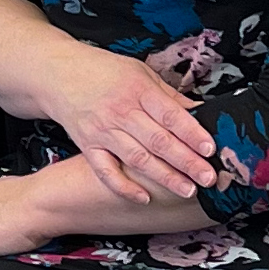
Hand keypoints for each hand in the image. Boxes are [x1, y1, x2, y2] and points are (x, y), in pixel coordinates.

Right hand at [37, 44, 221, 202]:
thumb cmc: (105, 72)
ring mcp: (102, 130)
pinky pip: (105, 170)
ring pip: (137, 158)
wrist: (58, 73)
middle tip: (209, 178)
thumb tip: (202, 114)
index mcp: (137, 90)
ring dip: (164, 176)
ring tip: (187, 190)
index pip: (170, 114)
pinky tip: (143, 197)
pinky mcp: (88, 145)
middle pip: (158, 140)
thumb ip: (169, 97)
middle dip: (186, 161)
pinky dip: (123, 186)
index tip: (210, 149)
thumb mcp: (140, 74)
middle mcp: (120, 111)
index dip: (191, 133)